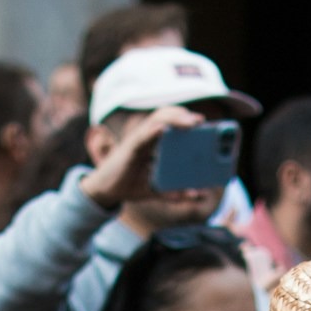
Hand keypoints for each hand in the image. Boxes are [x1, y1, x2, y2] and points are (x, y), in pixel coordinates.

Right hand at [81, 105, 205, 212]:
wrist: (107, 191)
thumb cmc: (130, 185)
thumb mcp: (156, 190)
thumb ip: (175, 192)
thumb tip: (197, 194)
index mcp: (154, 142)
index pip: (171, 123)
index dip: (186, 119)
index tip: (203, 122)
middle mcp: (147, 136)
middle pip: (166, 116)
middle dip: (183, 116)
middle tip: (200, 121)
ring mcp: (138, 140)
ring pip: (157, 120)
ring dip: (174, 118)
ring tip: (190, 122)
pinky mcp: (129, 148)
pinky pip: (142, 137)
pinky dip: (152, 132)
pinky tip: (162, 129)